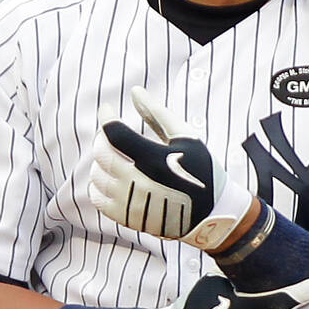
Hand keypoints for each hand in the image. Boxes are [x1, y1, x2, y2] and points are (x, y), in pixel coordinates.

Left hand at [90, 86, 253, 249]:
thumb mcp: (185, 138)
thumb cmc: (201, 171)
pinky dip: (98, 185)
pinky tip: (111, 177)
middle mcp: (138, 181)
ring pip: (97, 174)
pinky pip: (97, 198)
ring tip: (115, 155)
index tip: (108, 109)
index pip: (114, 132)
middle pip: (101, 152)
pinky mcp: (126, 217)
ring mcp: (130, 201)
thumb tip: (134, 91)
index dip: (106, 116)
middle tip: (113, 133)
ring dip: (101, 160)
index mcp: (153, 158)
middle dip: (103, 136)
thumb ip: (158, 113)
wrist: (211, 214)